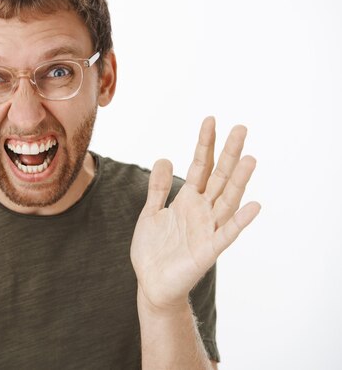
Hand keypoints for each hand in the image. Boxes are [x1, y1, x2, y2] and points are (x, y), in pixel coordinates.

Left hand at [130, 117, 259, 310]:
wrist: (151, 283)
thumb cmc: (154, 250)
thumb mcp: (151, 212)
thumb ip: (158, 187)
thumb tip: (165, 157)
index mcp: (187, 200)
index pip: (201, 166)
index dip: (205, 145)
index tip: (210, 120)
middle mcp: (201, 211)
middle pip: (219, 177)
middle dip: (229, 153)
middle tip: (241, 128)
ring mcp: (207, 230)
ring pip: (227, 201)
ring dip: (239, 181)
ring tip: (250, 158)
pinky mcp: (207, 252)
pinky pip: (226, 234)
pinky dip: (239, 221)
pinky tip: (253, 206)